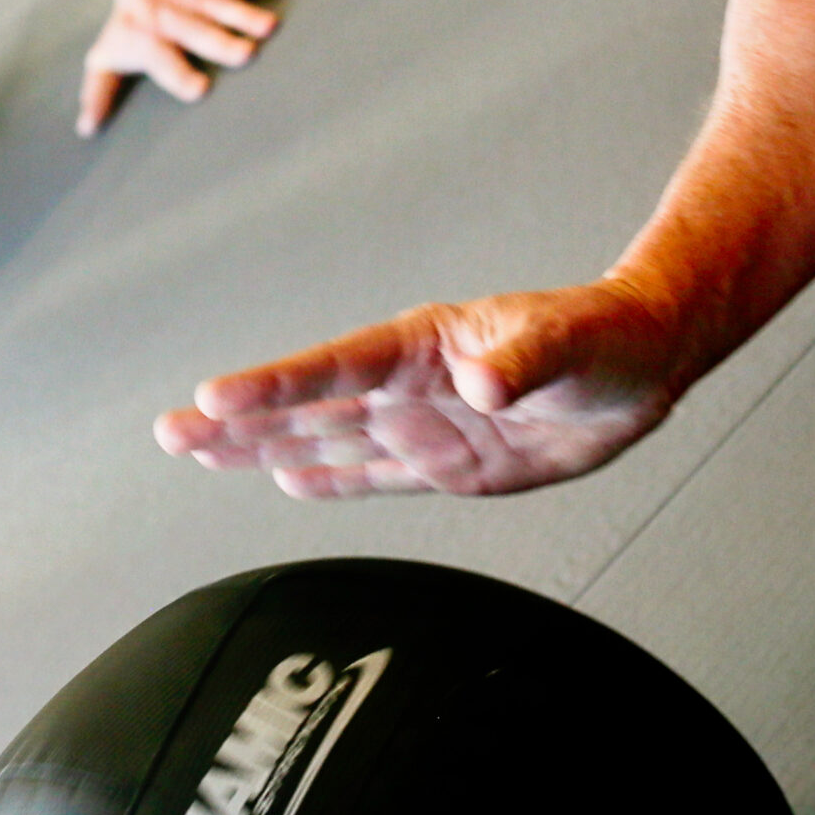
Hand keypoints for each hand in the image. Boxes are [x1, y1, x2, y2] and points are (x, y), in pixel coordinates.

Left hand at [80, 0, 297, 135]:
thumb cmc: (130, 24)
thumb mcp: (108, 55)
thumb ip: (100, 91)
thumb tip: (86, 130)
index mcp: (146, 38)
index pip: (160, 57)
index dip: (178, 73)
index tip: (201, 90)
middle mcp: (171, 15)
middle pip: (197, 30)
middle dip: (220, 41)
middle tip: (246, 56)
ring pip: (221, 3)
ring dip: (245, 13)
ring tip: (270, 28)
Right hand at [154, 281, 684, 497]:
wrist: (641, 364)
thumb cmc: (607, 335)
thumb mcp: (572, 341)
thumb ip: (522, 358)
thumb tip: (481, 382)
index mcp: (424, 344)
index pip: (336, 368)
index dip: (277, 384)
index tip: (218, 394)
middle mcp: (408, 384)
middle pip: (307, 406)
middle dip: (237, 418)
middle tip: (172, 428)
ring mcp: (420, 424)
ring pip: (323, 440)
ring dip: (259, 446)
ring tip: (194, 447)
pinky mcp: (443, 462)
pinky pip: (371, 473)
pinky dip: (328, 479)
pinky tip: (281, 476)